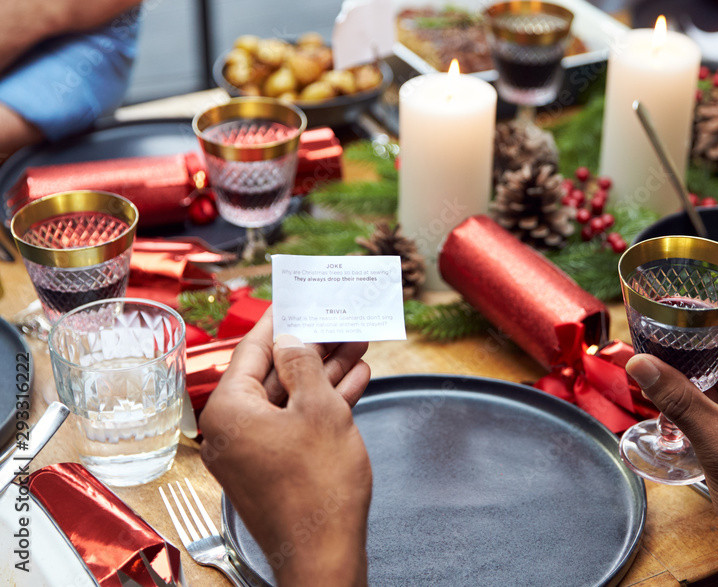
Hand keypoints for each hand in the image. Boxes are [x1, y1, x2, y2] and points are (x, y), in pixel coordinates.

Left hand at [200, 309, 371, 585]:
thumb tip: (291, 340)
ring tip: (356, 341)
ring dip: (324, 370)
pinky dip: (324, 402)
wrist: (325, 552)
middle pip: (274, 372)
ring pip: (290, 397)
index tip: (295, 297)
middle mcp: (234, 430)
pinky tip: (355, 379)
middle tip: (336, 319)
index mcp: (230, 411)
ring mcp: (255, 451)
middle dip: (311, 345)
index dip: (280, 319)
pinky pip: (297, 422)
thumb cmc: (318, 486)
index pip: (253, 349)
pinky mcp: (276, 467)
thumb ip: (303, 364)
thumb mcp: (318, 408)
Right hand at [626, 316, 717, 586]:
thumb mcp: (717, 441)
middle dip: (699, 353)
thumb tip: (642, 365)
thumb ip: (678, 398)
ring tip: (661, 372)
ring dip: (698, 379)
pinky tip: (675, 403)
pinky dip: (704, 402)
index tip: (678, 319)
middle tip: (661, 345)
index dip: (714, 323)